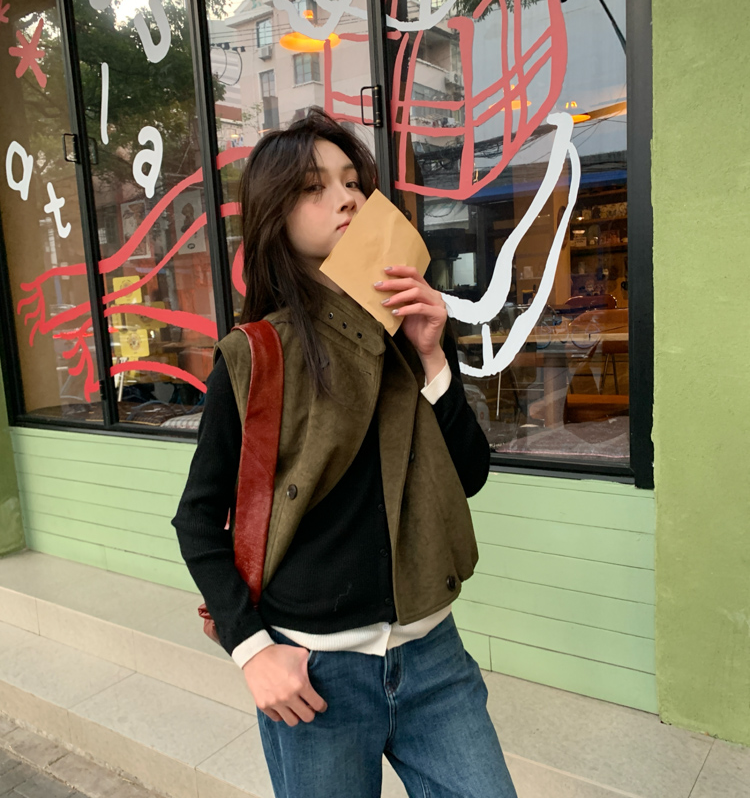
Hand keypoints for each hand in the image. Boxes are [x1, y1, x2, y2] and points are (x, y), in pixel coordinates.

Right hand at [243, 644, 326, 725]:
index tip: (321, 705)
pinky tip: (283, 706)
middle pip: (307, 717)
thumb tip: (322, 667)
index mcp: (300, 684)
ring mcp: (275, 702)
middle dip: (310, 712)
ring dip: (296, 715)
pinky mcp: (263, 705)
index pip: (317, 705)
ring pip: (292, 722)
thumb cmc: (279, 654)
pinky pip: (277, 718)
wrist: (256, 654)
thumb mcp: (301, 654)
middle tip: (308, 706)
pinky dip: (282, 714)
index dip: (322, 706)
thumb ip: (312, 663)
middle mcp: (288, 696)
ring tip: (295, 708)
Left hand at [374, 265, 447, 380]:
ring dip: (398, 296)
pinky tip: (395, 313)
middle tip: (379, 286)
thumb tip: (380, 289)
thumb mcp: (403, 309)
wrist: (424, 347)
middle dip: (394, 283)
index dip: (400, 270)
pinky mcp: (439, 315)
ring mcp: (438, 304)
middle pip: (412, 282)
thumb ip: (398, 298)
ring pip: (417, 292)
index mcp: (426, 290)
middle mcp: (433, 294)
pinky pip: (420, 308)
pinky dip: (406, 309)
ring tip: (385, 302)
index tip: (385, 270)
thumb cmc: (414, 329)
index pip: (414, 274)